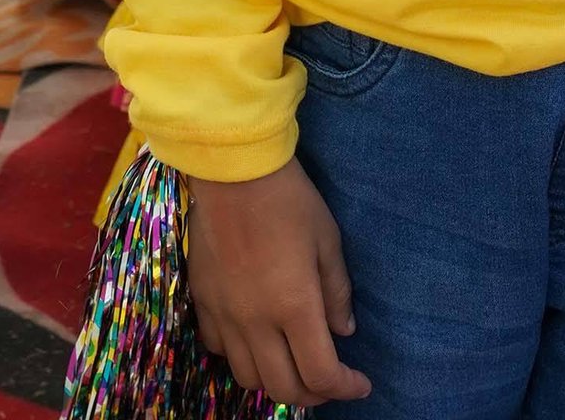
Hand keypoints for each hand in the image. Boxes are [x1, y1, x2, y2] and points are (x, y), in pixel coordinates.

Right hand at [187, 160, 370, 406]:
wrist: (233, 171)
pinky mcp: (202, 301)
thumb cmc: (290, 199)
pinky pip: (218, 348)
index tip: (361, 383)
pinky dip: (241, 356)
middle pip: (283, 388)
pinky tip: (255, 339)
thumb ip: (337, 291)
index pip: (320, 373)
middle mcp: (256, 322)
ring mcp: (224, 315)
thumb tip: (343, 331)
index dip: (345, 387)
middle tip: (330, 380)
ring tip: (293, 364)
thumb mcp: (327, 239)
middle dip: (314, 394)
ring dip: (276, 380)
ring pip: (248, 377)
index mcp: (294, 306)